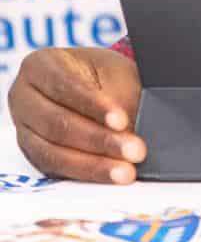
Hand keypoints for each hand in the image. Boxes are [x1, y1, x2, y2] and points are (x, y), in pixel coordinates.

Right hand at [8, 47, 144, 182]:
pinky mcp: (35, 155)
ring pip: (54, 152)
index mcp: (40, 66)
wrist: (100, 85)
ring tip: (126, 171)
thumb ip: (120, 97)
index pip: (64, 86)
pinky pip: (57, 169)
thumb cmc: (105, 74)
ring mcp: (25, 129)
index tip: (122, 120)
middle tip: (134, 150)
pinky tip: (111, 175)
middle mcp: (24, 98)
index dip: (93, 105)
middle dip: (99, 140)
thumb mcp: (116, 74)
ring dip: (94, 164)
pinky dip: (87, 173)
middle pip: (57, 124)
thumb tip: (134, 127)